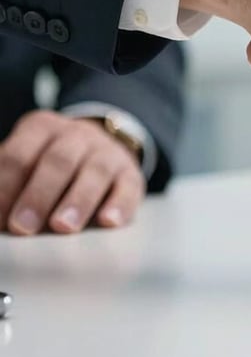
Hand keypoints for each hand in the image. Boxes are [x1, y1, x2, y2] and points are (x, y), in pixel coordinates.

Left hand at [0, 110, 145, 234]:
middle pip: (58, 161)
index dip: (6, 188)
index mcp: (42, 128)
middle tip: (24, 226)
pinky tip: (108, 222)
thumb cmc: (50, 164)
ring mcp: (107, 152)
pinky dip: (119, 205)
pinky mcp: (131, 173)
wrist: (100, 147)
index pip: (20, 155)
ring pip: (95, 172)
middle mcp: (77, 135)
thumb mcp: (26, 160)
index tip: (0, 220)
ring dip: (78, 200)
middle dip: (39, 195)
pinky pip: (128, 186)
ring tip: (63, 227)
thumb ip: (9, 180)